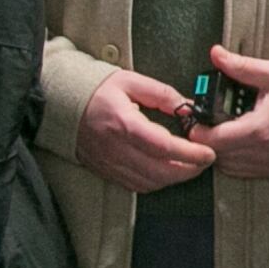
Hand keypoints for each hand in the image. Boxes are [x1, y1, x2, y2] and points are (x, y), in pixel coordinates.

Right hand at [76, 68, 215, 193]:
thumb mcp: (131, 81)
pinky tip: (166, 171)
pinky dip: (156, 182)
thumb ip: (162, 94)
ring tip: (190, 166)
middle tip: (205, 160)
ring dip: (174, 178)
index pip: (163, 147)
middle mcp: (116, 148)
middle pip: (160, 171)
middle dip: (189, 170)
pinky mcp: (106, 171)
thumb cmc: (94, 91)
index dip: (190, 153)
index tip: (208, 152)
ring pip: (150, 183)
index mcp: (124, 123)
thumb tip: (187, 107)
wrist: (60, 104)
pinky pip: (136, 186)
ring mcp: (110, 163)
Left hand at [200, 46, 268, 181]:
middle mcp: (261, 152)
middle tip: (205, 120)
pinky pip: (238, 171)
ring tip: (220, 129)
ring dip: (217, 149)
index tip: (197, 117)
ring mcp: (265, 164)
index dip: (198, 129)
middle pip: (215, 154)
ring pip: (224, 165)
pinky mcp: (268, 170)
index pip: (213, 140)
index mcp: (259, 128)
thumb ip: (241, 66)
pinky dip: (230, 158)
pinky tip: (234, 140)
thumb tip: (216, 54)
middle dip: (205, 138)